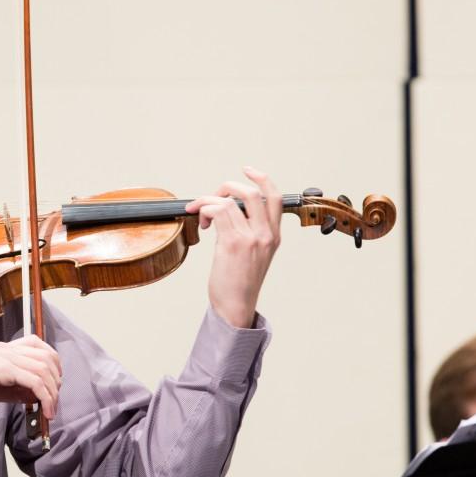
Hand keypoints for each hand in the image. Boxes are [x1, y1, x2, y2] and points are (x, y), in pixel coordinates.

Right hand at [0, 335, 61, 418]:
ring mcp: (6, 357)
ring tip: (50, 411)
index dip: (51, 364)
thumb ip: (13, 391)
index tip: (51, 385)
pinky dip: (45, 397)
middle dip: (56, 380)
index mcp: (4, 350)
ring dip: (53, 392)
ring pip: (45, 369)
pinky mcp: (4, 369)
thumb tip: (33, 397)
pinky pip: (35, 381)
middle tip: (53, 401)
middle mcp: (8, 349)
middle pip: (48, 356)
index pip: (38, 346)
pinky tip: (44, 410)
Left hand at [184, 167, 281, 327]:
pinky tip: (202, 223)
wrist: (236, 306)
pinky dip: (205, 210)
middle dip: (227, 187)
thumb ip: (249, 232)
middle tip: (212, 196)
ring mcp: (250, 238)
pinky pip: (218, 212)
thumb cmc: (239, 284)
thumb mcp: (254, 255)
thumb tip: (227, 212)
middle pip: (252, 193)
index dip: (262, 178)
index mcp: (274, 236)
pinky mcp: (233, 243)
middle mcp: (266, 235)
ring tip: (200, 214)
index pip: (275, 198)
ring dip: (208, 200)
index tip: (247, 170)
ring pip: (230, 201)